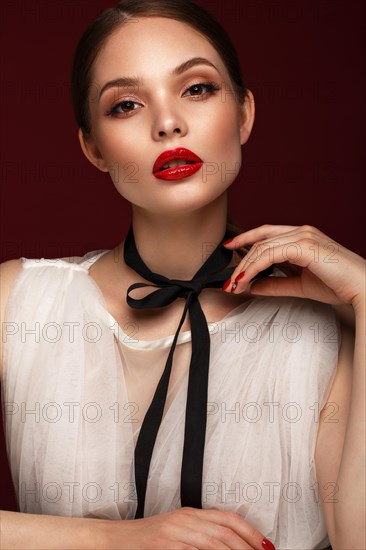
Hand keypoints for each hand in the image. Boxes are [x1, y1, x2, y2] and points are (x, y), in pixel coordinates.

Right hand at [100, 507, 273, 548]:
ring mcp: (174, 534)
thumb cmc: (146, 540)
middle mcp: (184, 520)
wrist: (114, 539)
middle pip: (224, 533)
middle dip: (247, 549)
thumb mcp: (176, 532)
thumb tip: (227, 546)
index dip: (250, 532)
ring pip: (213, 545)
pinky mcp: (164, 547)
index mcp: (189, 514)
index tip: (266, 546)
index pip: (227, 519)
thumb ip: (200, 536)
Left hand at [223, 225, 365, 309]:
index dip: (246, 238)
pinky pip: (270, 255)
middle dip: (240, 261)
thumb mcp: (300, 285)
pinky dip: (254, 268)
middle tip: (229, 281)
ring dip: (244, 268)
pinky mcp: (304, 245)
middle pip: (260, 241)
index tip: (230, 247)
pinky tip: (246, 280)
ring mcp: (303, 236)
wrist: (361, 288)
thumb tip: (254, 285)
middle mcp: (302, 231)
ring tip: (235, 285)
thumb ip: (276, 283)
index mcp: (302, 236)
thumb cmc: (338, 285)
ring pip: (262, 248)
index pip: (266, 233)